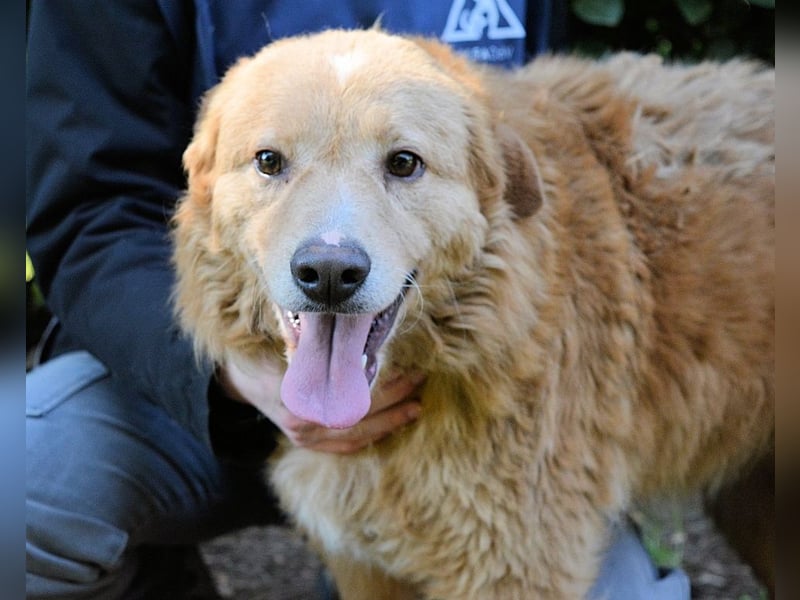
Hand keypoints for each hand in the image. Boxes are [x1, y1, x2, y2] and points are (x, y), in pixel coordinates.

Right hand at [217, 356, 422, 453]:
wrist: (233, 381)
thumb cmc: (257, 354)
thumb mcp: (281, 339)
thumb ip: (311, 336)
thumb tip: (347, 317)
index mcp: (301, 400)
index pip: (356, 397)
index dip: (387, 388)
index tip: (411, 372)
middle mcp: (304, 425)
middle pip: (362, 418)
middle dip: (395, 403)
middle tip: (420, 385)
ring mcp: (305, 438)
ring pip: (357, 436)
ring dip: (388, 423)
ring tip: (415, 408)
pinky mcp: (306, 443)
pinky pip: (344, 446)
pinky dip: (369, 437)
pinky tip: (390, 425)